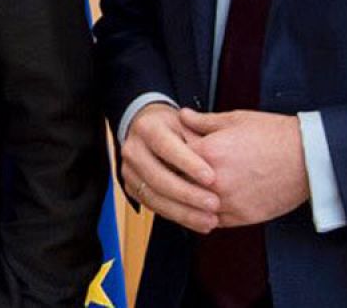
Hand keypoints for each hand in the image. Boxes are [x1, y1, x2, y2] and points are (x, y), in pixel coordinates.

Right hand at [119, 102, 219, 232]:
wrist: (151, 132)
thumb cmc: (176, 128)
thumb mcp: (189, 124)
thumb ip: (200, 139)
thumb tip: (217, 157)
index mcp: (146, 128)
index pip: (166, 147)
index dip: (188, 164)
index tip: (211, 178)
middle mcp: (133, 149)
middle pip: (157, 177)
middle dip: (187, 193)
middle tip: (214, 203)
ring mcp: (129, 171)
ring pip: (154, 196)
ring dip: (184, 212)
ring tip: (210, 219)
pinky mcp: (131, 188)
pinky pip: (154, 207)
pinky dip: (178, 217)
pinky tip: (198, 222)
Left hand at [181, 108, 308, 226]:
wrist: (308, 158)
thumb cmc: (275, 136)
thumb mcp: (235, 119)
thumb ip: (203, 121)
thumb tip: (182, 115)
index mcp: (209, 153)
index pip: (172, 156)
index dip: (169, 152)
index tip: (169, 151)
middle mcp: (214, 181)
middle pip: (178, 184)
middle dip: (175, 177)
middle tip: (174, 171)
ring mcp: (228, 202)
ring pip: (193, 206)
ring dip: (189, 199)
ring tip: (189, 189)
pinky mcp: (242, 217)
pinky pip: (212, 220)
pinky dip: (207, 213)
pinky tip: (207, 204)